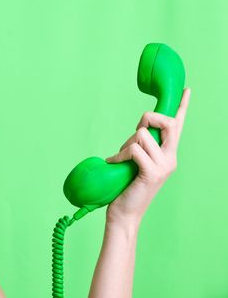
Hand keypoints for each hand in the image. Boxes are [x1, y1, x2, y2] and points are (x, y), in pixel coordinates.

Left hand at [104, 88, 190, 225]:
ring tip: (121, 159)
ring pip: (143, 135)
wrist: (123, 213)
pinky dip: (120, 155)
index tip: (186, 89)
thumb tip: (139, 129)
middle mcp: (171, 158)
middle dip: (148, 119)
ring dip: (126, 143)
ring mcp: (164, 166)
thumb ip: (142, 145)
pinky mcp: (152, 173)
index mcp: (168, 153)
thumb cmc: (125, 185)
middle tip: (135, 132)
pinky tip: (115, 164)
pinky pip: (134, 150)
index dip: (182, 106)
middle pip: (167, 123)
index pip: (178, 126)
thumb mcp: (136, 160)